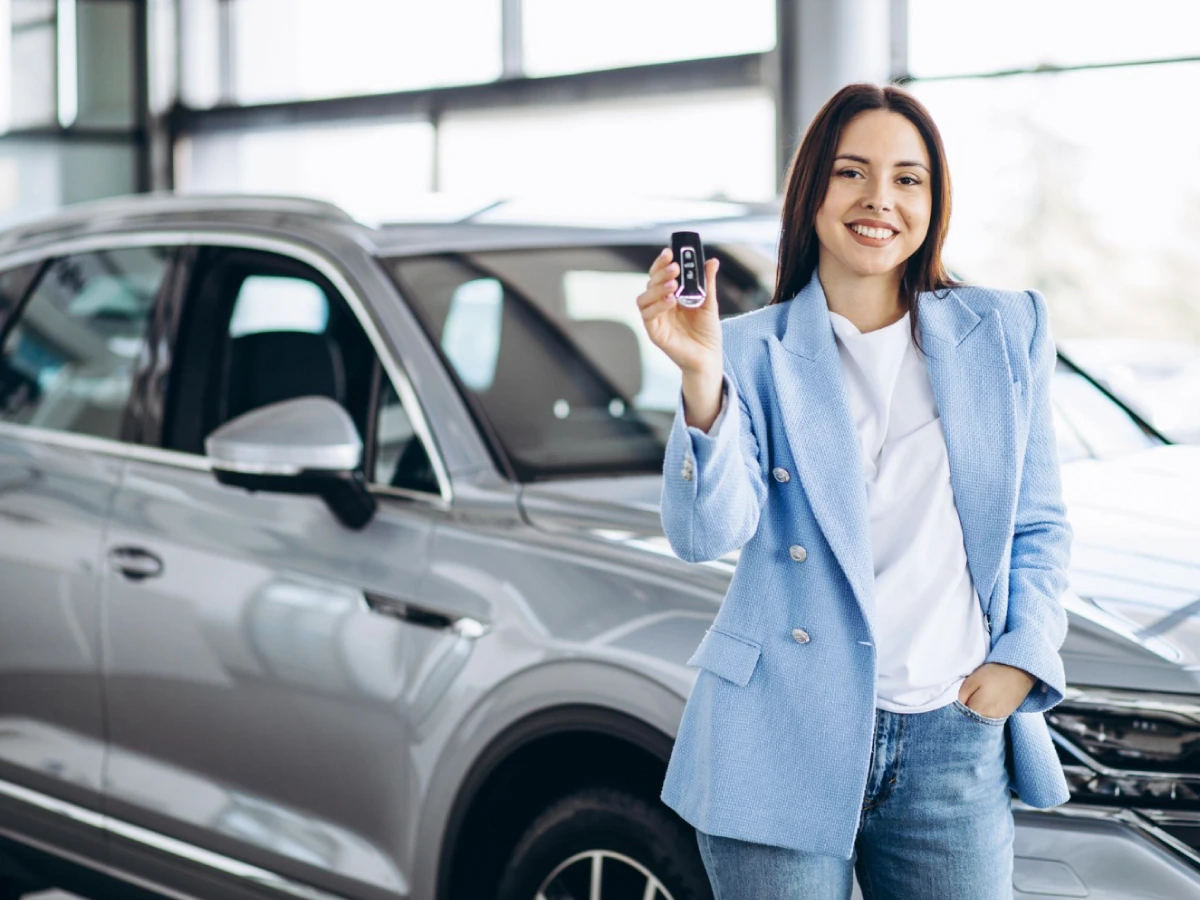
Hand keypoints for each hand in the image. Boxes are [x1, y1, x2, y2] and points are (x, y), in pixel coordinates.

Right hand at [636, 248, 722, 377]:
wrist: (709, 356)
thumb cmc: (707, 332)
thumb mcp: (709, 303)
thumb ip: (707, 282)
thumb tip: (712, 261)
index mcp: (671, 295)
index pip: (660, 274)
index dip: (662, 263)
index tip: (670, 252)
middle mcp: (660, 305)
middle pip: (650, 283)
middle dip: (661, 273)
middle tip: (675, 267)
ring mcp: (656, 318)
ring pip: (644, 298)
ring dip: (657, 289)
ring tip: (674, 285)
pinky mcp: (655, 332)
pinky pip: (648, 316)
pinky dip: (658, 306)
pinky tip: (671, 301)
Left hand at [958, 663, 1035, 719]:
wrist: (1020, 672)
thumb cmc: (994, 673)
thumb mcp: (973, 680)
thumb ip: (962, 694)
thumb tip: (957, 704)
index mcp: (978, 709)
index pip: (961, 714)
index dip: (957, 706)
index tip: (957, 699)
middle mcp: (989, 718)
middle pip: (971, 718)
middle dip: (965, 710)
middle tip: (966, 697)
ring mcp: (998, 718)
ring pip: (980, 718)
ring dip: (975, 711)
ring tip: (976, 698)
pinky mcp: (1005, 715)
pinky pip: (990, 717)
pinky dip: (985, 711)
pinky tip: (985, 701)